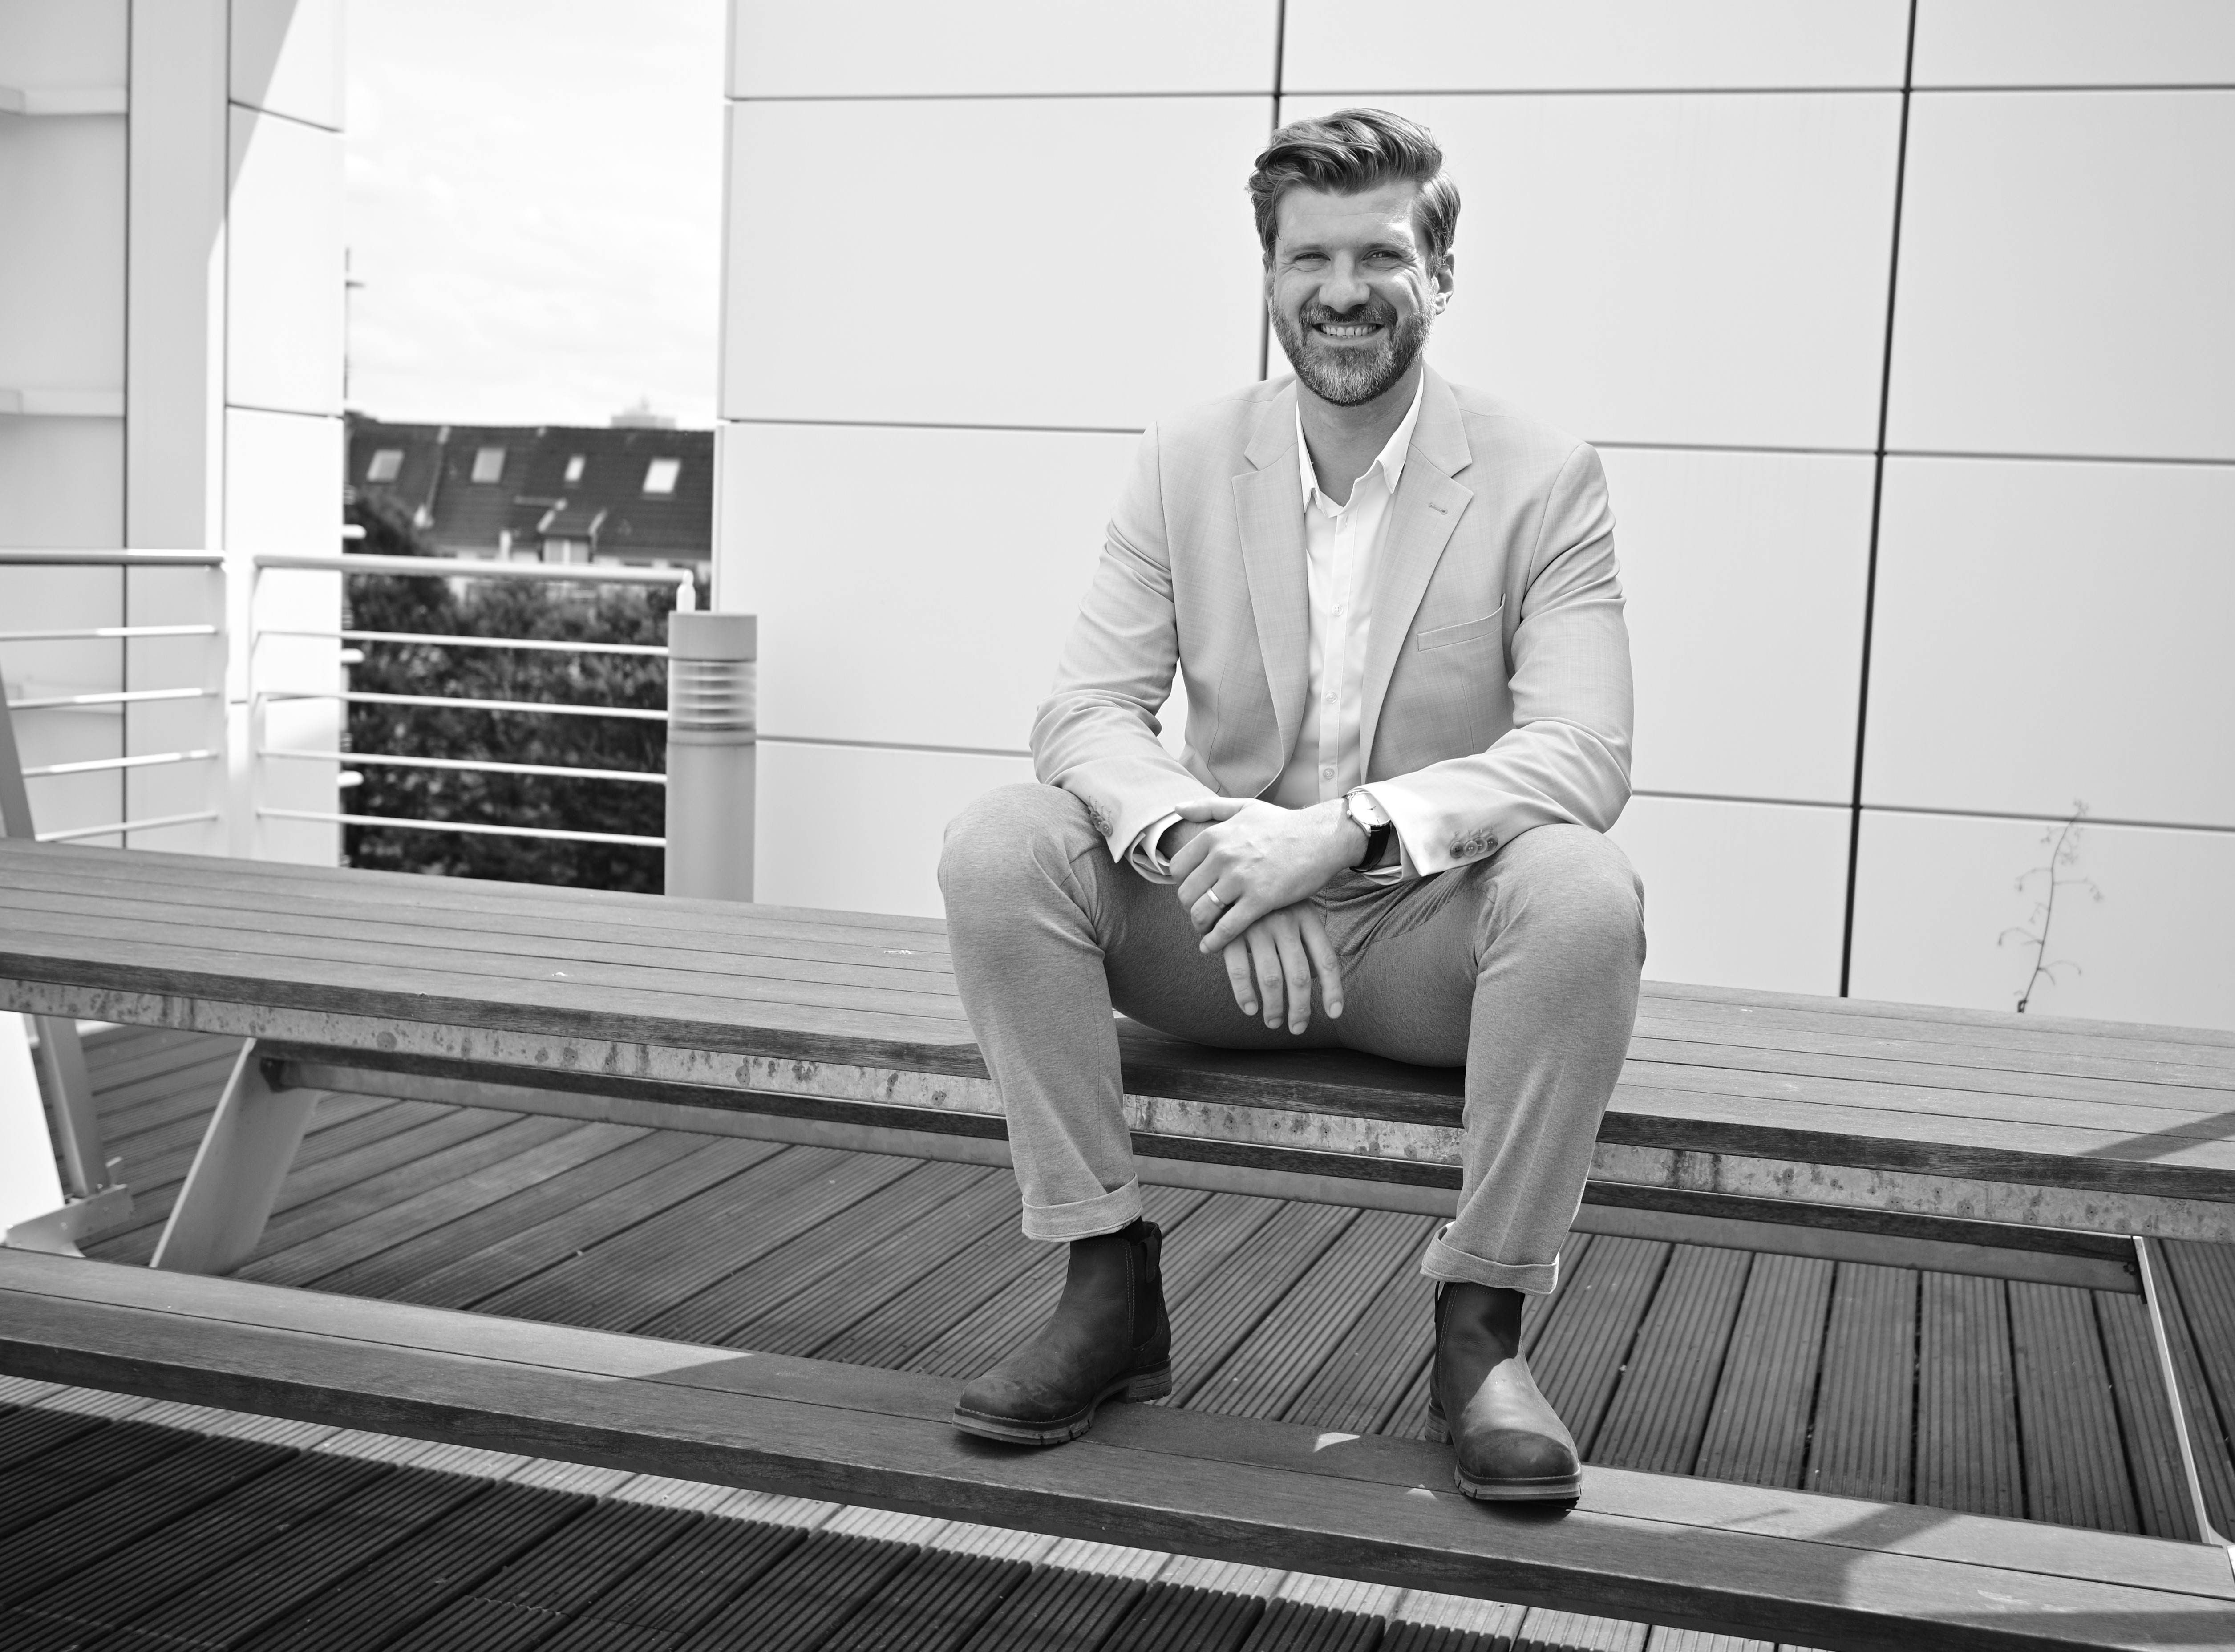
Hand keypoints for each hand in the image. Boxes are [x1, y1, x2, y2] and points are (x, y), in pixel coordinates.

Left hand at [1170, 797, 1365, 953]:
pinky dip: (1215, 941)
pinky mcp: (1260, 900)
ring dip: (1200, 926)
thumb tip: (1177, 807)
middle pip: (1185, 893)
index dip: (1183, 882)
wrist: (1322, 837)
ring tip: (1206, 930)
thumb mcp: (1244, 807)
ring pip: (1201, 912)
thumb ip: (1208, 807)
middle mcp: (1222, 856)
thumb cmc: (1283, 824)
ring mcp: (1241, 879)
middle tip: (1201, 912)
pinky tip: (1211, 947)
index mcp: (1215, 836)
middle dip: (1190, 907)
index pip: (1177, 868)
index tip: (1195, 889)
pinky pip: (1226, 928)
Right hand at [1221, 902, 1344, 1032]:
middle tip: (1297, 1027)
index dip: (1333, 990)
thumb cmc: (1269, 899)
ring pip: (1271, 979)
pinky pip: (1238, 971)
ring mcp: (1258, 926)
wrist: (1230, 872)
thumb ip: (1305, 939)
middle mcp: (1285, 921)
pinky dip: (1244, 994)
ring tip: (1273, 1022)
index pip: (1327, 960)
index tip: (1334, 1013)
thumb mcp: (1294, 908)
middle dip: (1300, 1008)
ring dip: (1274, 1007)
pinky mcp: (1231, 932)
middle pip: (1299, 976)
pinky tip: (1250, 1008)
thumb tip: (1317, 980)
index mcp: (1307, 916)